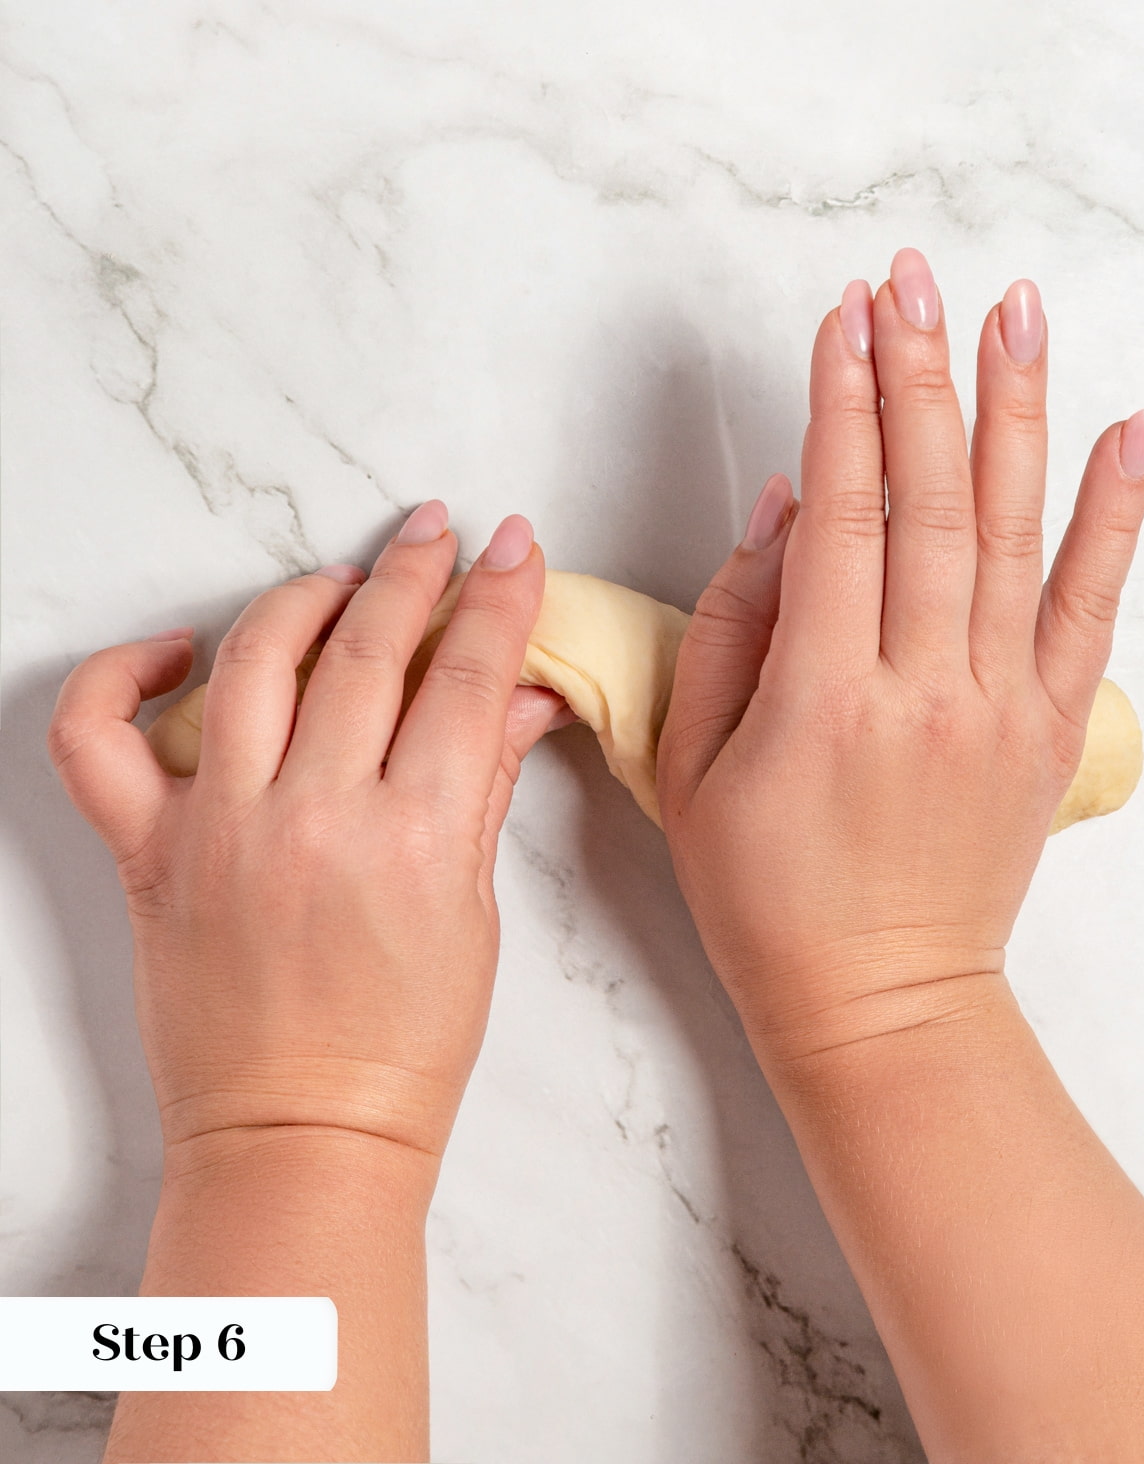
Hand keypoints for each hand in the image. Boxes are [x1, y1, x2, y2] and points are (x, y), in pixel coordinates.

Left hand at [47, 502, 568, 1162]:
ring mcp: (222, 829)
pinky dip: (121, 676)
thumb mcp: (472, 913)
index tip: (514, 548)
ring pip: (254, 662)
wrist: (303, 1134)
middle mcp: (315, 817)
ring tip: (339, 580)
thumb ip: (485, 789)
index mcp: (414, 838)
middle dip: (414, 572)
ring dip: (305, 598)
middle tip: (435, 533)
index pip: (466, 679)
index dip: (499, 598)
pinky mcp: (149, 853)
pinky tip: (175, 650)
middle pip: (368, 649)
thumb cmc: (401, 1047)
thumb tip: (522, 698)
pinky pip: (97, 739)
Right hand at [657, 249, 1143, 1066]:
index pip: (843, 518)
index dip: (842, 406)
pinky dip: (1116, 516)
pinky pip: (1092, 607)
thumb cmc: (767, 897)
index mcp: (825, 698)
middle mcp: (926, 688)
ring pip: (1016, 531)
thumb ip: (734, 628)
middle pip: (933, 501)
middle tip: (914, 279)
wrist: (880, 1003)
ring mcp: (1003, 707)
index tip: (842, 316)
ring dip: (1016, 410)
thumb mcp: (698, 769)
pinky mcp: (1052, 730)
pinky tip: (1134, 433)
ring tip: (1015, 309)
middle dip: (921, 375)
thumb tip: (784, 508)